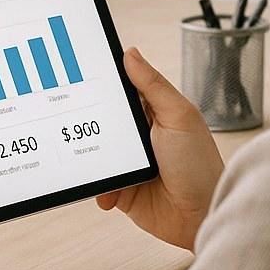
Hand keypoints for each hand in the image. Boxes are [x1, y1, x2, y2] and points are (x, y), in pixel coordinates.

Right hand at [96, 48, 223, 250]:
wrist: (201, 216)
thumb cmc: (200, 165)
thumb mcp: (179, 116)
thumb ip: (154, 86)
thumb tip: (131, 53)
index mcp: (154, 112)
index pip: (123, 89)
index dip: (103, 81)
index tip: (79, 70)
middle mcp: (139, 136)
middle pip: (103, 120)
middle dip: (87, 119)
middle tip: (69, 113)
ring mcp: (129, 163)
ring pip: (95, 152)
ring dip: (90, 155)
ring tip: (87, 155)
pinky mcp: (122, 188)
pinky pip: (99, 183)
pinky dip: (97, 186)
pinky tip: (107, 188)